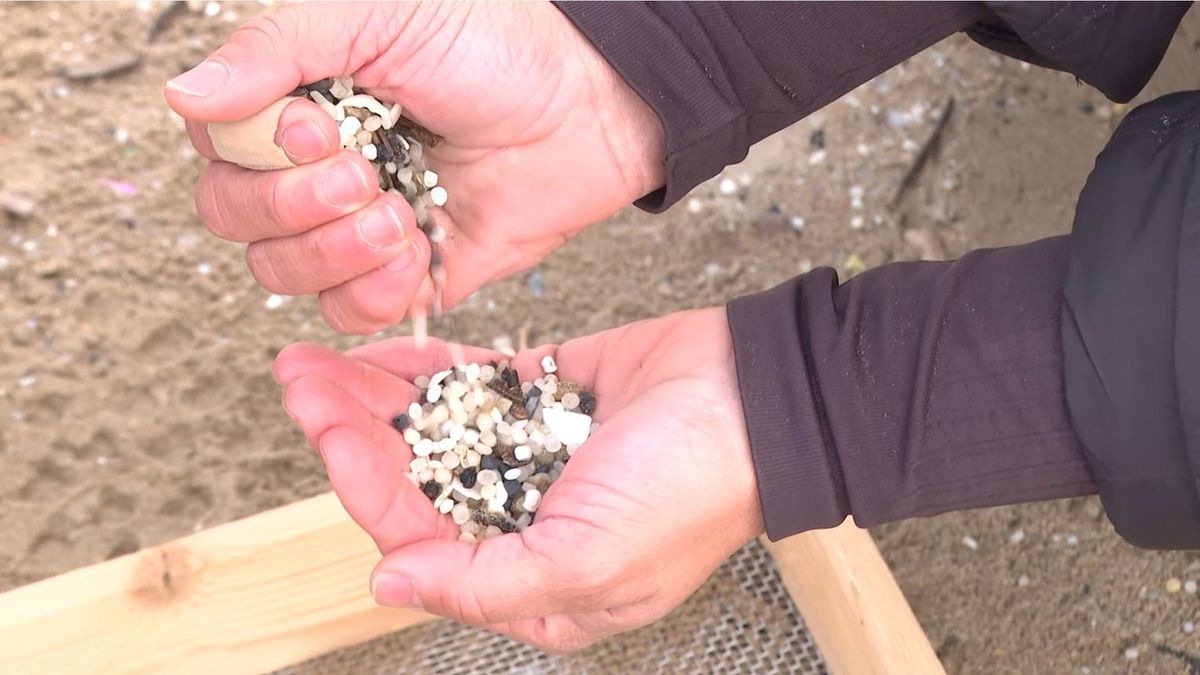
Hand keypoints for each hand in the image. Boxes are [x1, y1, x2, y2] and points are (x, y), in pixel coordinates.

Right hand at [166, 1, 665, 333]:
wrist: (588, 103)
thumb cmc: (492, 45)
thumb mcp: (375, 16)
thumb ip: (275, 52)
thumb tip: (183, 97)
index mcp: (297, 105)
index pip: (218, 156)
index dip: (257, 159)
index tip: (321, 128)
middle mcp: (317, 171)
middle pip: (239, 222)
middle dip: (295, 209)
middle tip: (362, 174)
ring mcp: (360, 228)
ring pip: (286, 275)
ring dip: (336, 252)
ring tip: (399, 213)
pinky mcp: (410, 274)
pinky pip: (352, 312)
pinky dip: (376, 290)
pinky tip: (420, 247)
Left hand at [273, 307, 762, 650]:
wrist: (762, 396)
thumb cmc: (695, 489)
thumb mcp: (591, 564)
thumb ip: (483, 585)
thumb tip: (388, 587)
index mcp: (530, 582)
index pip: (421, 539)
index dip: (367, 488)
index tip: (330, 433)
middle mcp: (520, 521)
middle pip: (411, 482)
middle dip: (350, 434)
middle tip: (298, 385)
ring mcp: (528, 453)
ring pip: (428, 431)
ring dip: (371, 399)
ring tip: (314, 364)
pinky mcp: (542, 397)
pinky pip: (466, 387)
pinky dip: (421, 371)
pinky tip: (376, 354)